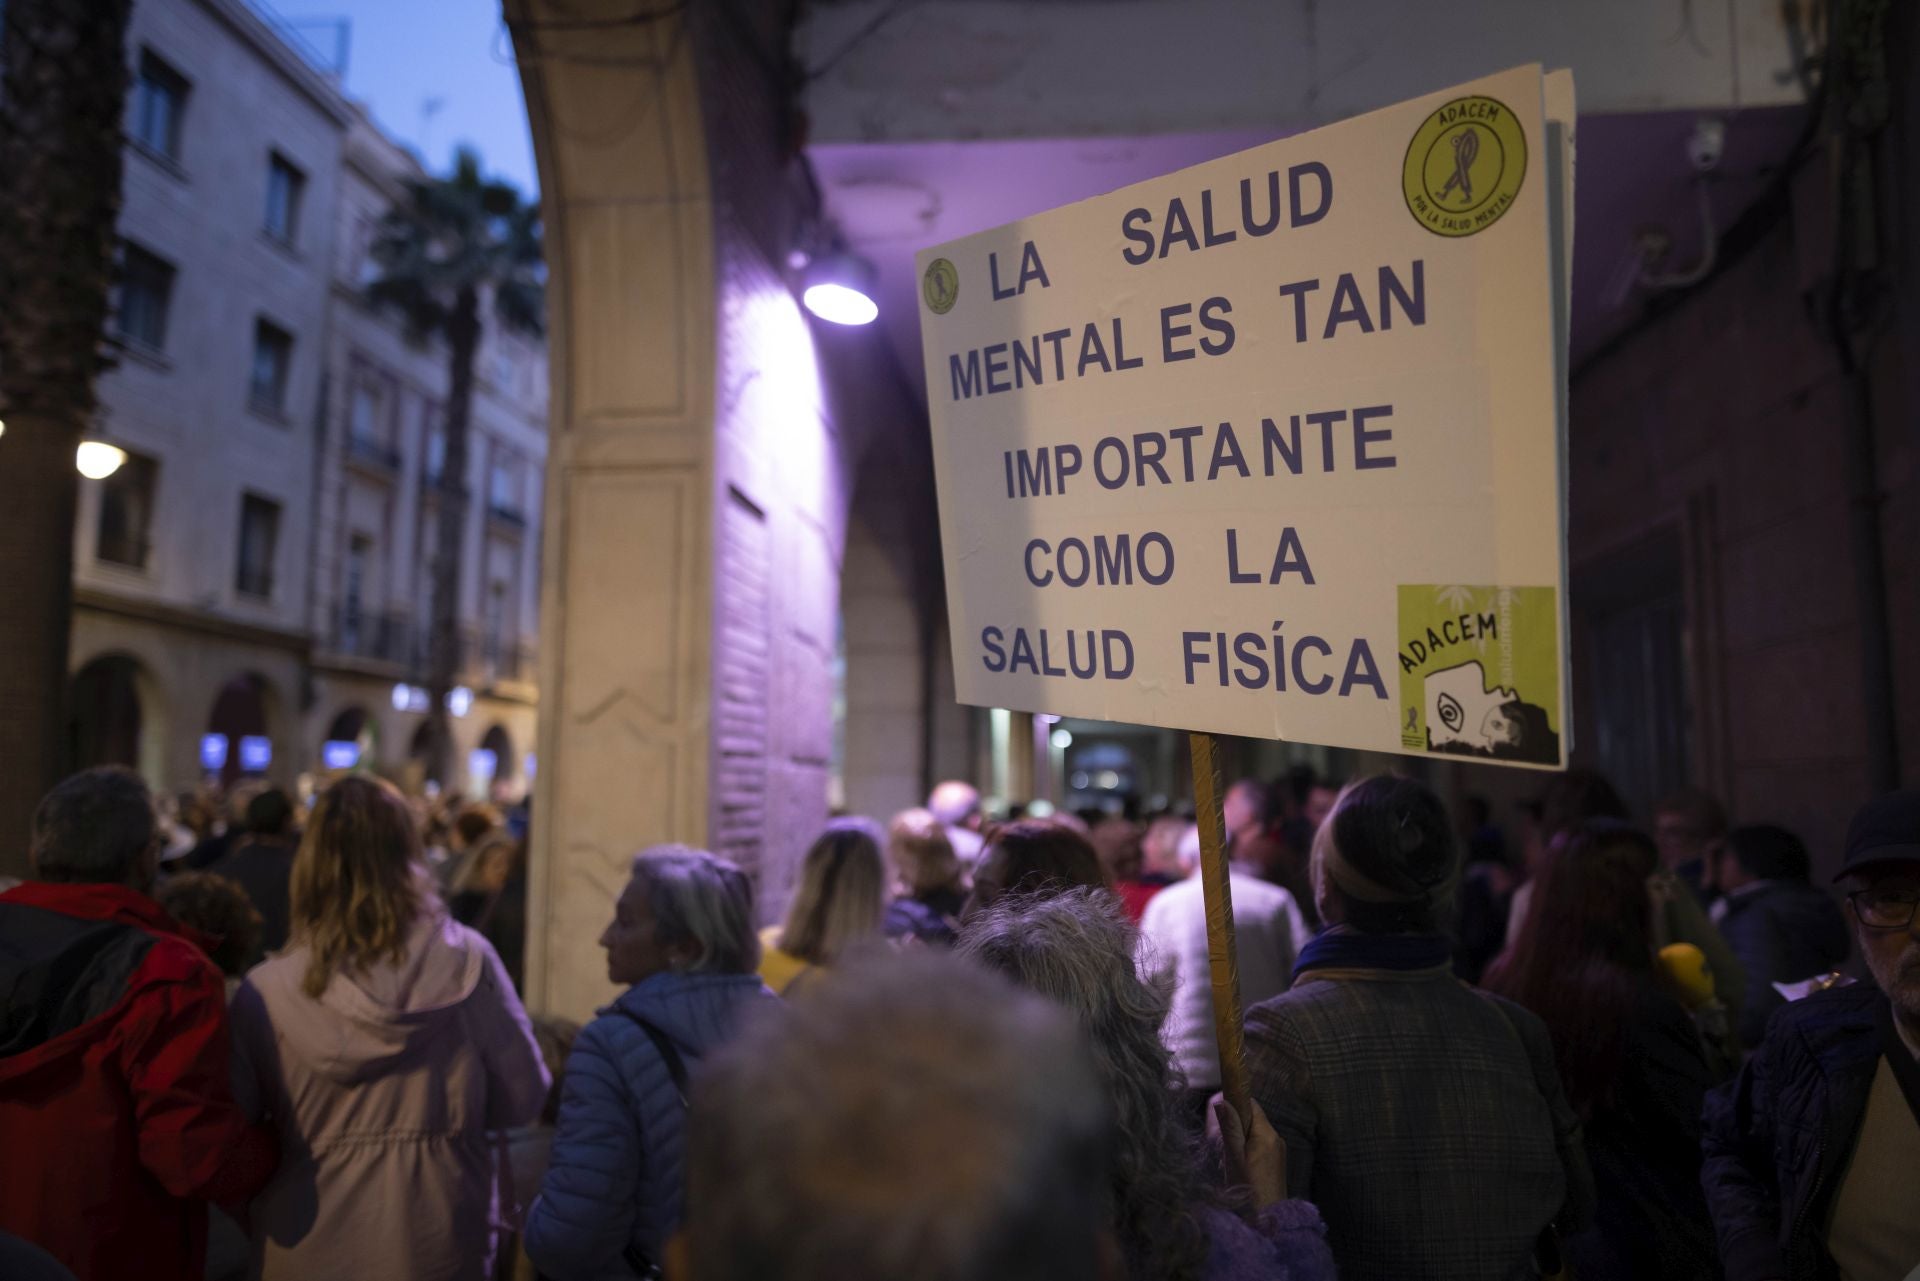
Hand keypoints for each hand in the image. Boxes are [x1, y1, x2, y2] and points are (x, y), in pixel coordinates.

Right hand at [1212, 1094, 1286, 1208]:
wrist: (1268, 1219)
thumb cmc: (1248, 1188)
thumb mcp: (1233, 1158)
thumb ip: (1229, 1129)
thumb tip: (1222, 1101)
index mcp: (1267, 1134)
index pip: (1251, 1105)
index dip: (1235, 1105)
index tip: (1221, 1118)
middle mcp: (1277, 1138)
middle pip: (1252, 1120)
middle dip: (1235, 1127)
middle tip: (1224, 1147)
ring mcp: (1279, 1151)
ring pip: (1255, 1134)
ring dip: (1240, 1141)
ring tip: (1231, 1161)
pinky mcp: (1277, 1163)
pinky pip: (1260, 1146)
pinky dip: (1248, 1150)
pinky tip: (1240, 1168)